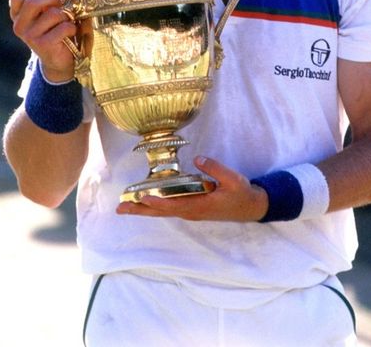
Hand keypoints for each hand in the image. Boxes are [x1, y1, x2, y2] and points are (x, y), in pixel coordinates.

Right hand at [9, 0, 76, 81]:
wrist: (59, 59)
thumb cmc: (55, 30)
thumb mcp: (47, 13)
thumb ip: (46, 0)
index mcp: (17, 15)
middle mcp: (19, 25)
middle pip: (33, 2)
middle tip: (61, 2)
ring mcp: (29, 36)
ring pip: (52, 14)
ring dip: (65, 15)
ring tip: (66, 22)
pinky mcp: (42, 45)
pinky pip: (62, 28)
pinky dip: (71, 28)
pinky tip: (70, 33)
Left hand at [116, 156, 267, 221]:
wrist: (250, 208)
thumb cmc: (241, 194)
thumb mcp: (233, 179)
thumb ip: (216, 168)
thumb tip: (198, 159)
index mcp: (200, 206)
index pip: (174, 205)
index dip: (158, 203)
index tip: (143, 198)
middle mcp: (191, 212)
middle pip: (162, 212)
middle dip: (141, 210)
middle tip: (120, 208)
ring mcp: (191, 212)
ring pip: (163, 212)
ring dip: (144, 209)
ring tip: (125, 206)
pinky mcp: (191, 209)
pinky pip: (168, 209)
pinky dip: (154, 207)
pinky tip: (145, 203)